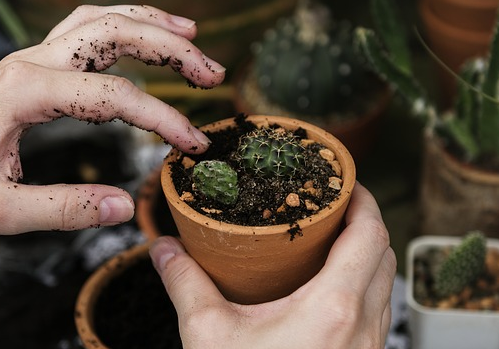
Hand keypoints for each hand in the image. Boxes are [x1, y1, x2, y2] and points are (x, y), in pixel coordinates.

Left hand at [0, 5, 224, 234]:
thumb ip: (63, 209)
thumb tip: (123, 207)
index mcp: (23, 91)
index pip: (115, 95)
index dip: (163, 118)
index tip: (192, 145)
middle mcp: (31, 62)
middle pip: (115, 32)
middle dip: (172, 49)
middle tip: (212, 73)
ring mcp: (32, 56)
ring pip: (100, 18)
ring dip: (151, 22)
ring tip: (191, 36)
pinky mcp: (34, 63)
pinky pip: (83, 28)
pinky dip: (122, 26)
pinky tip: (142, 39)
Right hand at [150, 183, 396, 348]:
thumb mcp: (208, 335)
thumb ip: (184, 284)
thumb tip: (163, 250)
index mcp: (334, 307)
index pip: (369, 234)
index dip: (364, 200)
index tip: (347, 181)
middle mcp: (363, 325)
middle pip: (383, 252)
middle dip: (365, 220)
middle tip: (336, 203)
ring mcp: (368, 345)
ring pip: (384, 281)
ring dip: (367, 251)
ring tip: (334, 236)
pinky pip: (377, 307)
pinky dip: (364, 282)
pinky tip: (331, 283)